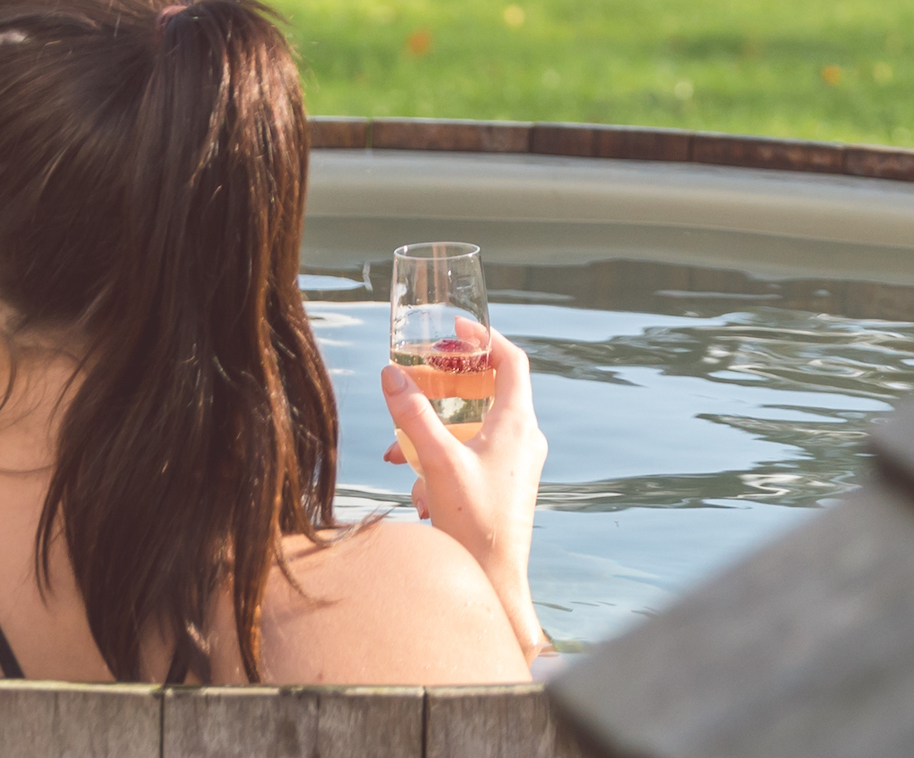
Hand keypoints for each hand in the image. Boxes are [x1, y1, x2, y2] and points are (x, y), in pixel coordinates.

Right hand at [379, 323, 547, 658]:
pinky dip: (442, 458)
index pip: (510, 359)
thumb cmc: (475, 526)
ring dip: (434, 429)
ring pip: (473, 426)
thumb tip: (390, 374)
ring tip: (398, 448)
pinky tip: (416, 488)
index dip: (483, 337)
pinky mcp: (504, 486)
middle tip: (415, 376)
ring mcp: (516, 464)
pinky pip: (471, 456)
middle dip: (445, 383)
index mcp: (518, 423)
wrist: (495, 584)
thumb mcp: (437, 462)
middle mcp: (524, 438)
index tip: (453, 329)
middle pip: (488, 389)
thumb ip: (412, 415)